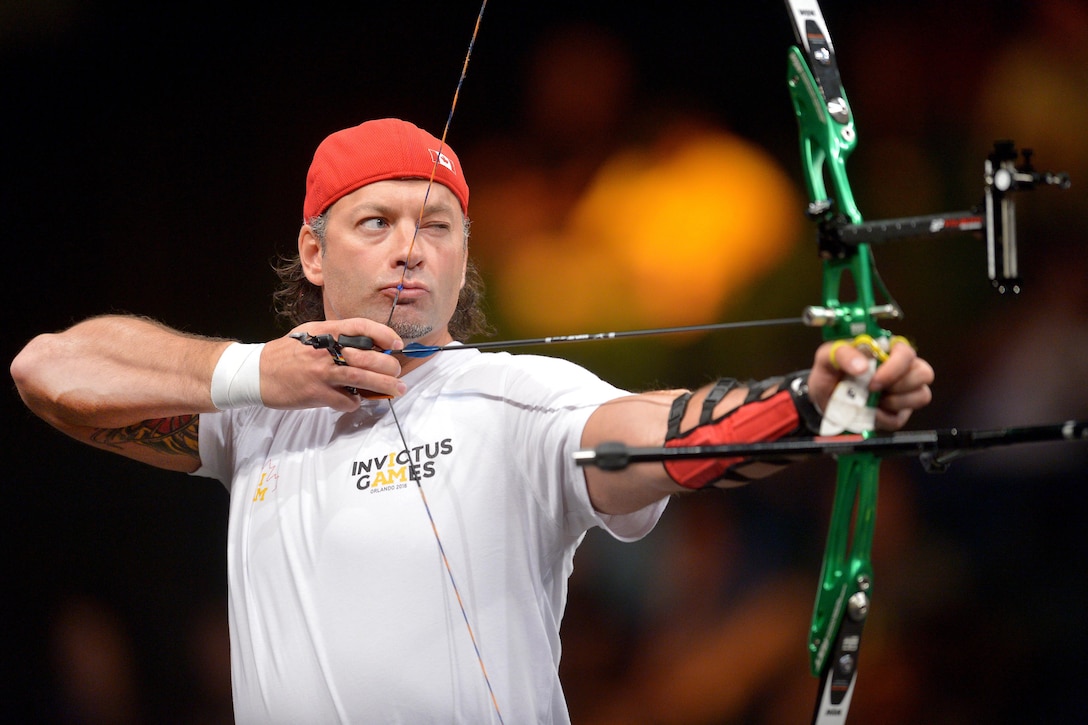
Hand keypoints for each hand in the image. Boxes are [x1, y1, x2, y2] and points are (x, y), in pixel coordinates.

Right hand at [260, 319, 406, 410]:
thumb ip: (335, 337)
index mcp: (325, 331)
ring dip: (384, 386)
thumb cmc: (286, 354)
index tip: (397, 343)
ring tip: (397, 389)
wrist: (256, 372)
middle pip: (368, 357)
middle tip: (397, 373)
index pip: (361, 326)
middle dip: (389, 366)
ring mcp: (321, 372)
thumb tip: (367, 346)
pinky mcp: (316, 393)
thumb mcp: (310, 334)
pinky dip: (355, 402)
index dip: (384, 334)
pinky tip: (354, 400)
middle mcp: (325, 350)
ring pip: (362, 378)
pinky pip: (346, 400)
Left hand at [808, 338, 933, 430]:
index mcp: (886, 350)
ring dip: (895, 402)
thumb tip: (862, 366)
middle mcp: (900, 368)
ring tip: (872, 400)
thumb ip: (842, 354)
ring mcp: (903, 391)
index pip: (907, 352)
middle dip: (899, 385)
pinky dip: (883, 418)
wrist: (822, 398)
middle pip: (924, 374)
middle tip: (873, 390)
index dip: (895, 368)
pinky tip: (870, 412)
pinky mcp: (898, 412)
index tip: (873, 381)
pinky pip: (902, 418)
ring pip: (922, 395)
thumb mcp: (827, 357)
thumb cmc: (830, 372)